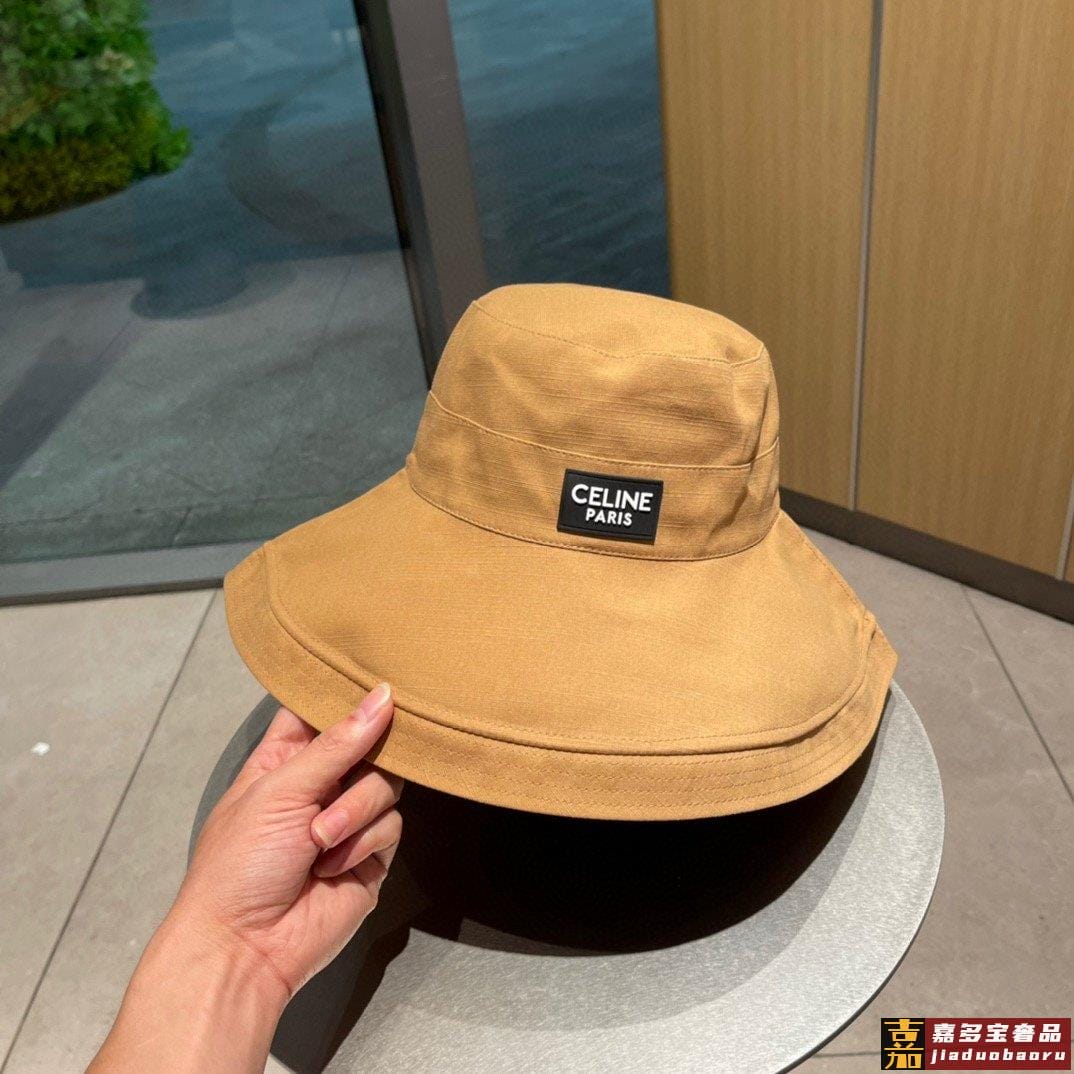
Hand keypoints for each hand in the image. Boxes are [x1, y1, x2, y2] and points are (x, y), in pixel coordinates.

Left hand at [175, 683, 402, 997]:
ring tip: (319, 841)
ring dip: (354, 812)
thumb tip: (384, 695)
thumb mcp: (281, 789)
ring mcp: (348, 820)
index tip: (374, 687)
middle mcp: (320, 785)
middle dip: (358, 763)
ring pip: (385, 785)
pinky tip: (333, 865)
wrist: (246, 947)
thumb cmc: (240, 862)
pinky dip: (365, 843)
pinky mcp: (371, 856)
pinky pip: (391, 826)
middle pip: (369, 745)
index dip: (345, 698)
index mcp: (285, 760)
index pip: (322, 711)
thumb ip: (338, 742)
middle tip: (340, 779)